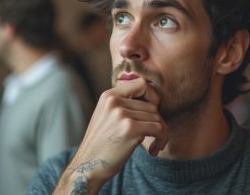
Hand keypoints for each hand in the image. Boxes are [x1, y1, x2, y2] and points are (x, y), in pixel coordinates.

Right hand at [54, 78, 167, 193]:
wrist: (87, 166)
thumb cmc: (102, 142)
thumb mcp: (106, 115)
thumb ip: (124, 103)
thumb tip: (153, 99)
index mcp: (108, 95)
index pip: (141, 83)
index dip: (151, 96)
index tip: (151, 112)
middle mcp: (114, 101)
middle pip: (152, 104)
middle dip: (157, 120)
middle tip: (154, 135)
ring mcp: (121, 114)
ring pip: (157, 117)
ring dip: (161, 132)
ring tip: (154, 143)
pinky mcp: (130, 129)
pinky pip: (159, 128)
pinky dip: (162, 139)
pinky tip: (154, 150)